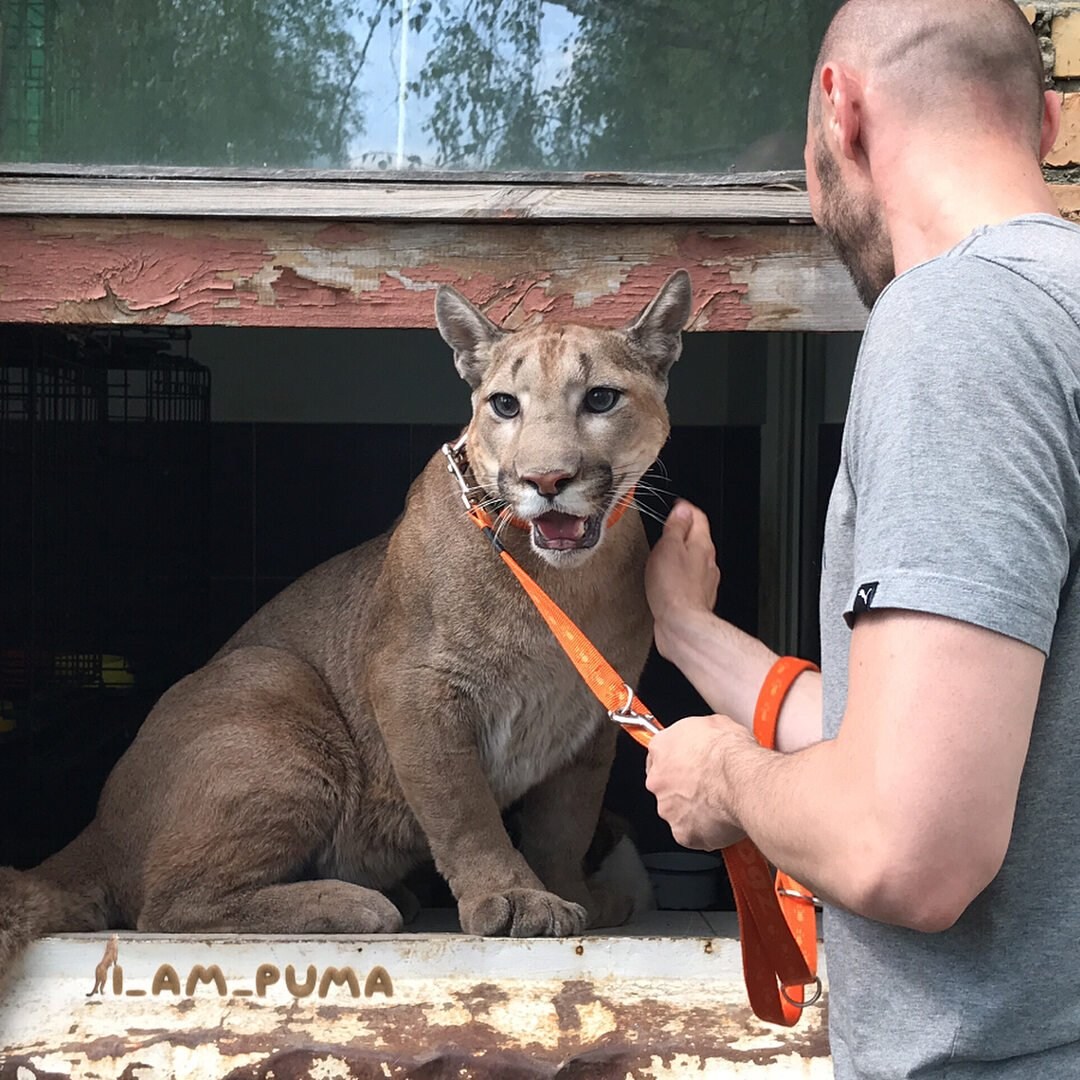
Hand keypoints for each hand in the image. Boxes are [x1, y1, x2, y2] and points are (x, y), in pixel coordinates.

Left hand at [644, 714, 753, 850]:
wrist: (740, 778)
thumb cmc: (729, 751)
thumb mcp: (714, 724)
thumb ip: (699, 735)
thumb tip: (708, 736)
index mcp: (661, 749)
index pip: (660, 755)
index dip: (678, 761)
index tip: (687, 764)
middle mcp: (658, 780)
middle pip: (667, 786)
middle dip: (685, 788)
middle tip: (709, 785)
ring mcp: (668, 808)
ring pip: (678, 812)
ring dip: (695, 810)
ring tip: (720, 803)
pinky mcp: (682, 833)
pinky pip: (692, 834)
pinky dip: (706, 831)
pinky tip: (723, 820)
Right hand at [645, 500, 720, 658]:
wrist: (681, 625)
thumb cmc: (674, 588)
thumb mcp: (668, 548)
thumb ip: (676, 527)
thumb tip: (682, 509)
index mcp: (702, 545)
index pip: (698, 517)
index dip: (686, 508)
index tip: (677, 505)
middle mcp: (708, 562)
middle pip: (698, 538)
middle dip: (684, 530)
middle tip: (670, 525)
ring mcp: (704, 581)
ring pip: (694, 559)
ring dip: (681, 553)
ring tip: (667, 552)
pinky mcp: (695, 598)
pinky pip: (688, 579)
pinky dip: (679, 573)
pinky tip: (668, 578)